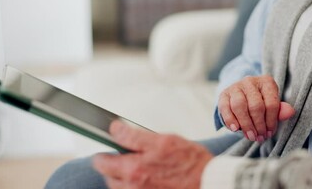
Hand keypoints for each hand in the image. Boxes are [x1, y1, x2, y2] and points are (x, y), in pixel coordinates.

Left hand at [93, 120, 212, 188]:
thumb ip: (134, 136)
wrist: (210, 183)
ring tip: (140, 168)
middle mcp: (133, 187)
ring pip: (119, 187)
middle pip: (108, 177)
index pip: (102, 162)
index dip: (103, 153)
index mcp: (134, 170)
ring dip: (123, 177)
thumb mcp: (164, 140)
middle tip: (127, 156)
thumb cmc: (192, 162)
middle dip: (113, 166)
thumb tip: (114, 129)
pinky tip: (149, 178)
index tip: (106, 149)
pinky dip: (134, 186)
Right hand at [218, 75, 294, 141]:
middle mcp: (250, 81)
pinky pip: (225, 108)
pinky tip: (235, 129)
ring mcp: (236, 86)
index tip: (270, 133)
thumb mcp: (273, 105)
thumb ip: (280, 110)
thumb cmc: (261, 102)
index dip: (271, 121)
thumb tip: (290, 112)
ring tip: (250, 136)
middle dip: (258, 125)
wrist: (243, 96)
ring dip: (245, 125)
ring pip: (239, 106)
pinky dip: (230, 120)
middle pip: (255, 106)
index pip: (271, 104)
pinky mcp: (224, 94)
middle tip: (260, 138)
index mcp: (266, 82)